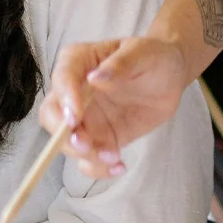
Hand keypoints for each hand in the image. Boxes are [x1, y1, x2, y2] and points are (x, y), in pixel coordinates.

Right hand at [39, 35, 188, 179]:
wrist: (170, 78)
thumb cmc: (153, 57)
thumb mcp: (142, 53)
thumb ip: (120, 65)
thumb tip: (95, 78)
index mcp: (78, 62)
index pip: (62, 79)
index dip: (65, 99)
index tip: (75, 117)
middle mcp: (74, 92)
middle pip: (53, 116)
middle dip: (64, 135)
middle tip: (86, 145)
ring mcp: (86, 118)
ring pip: (69, 142)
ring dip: (85, 156)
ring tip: (113, 159)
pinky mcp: (101, 138)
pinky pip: (90, 158)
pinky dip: (98, 168)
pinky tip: (118, 167)